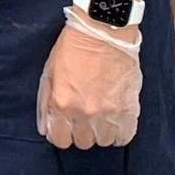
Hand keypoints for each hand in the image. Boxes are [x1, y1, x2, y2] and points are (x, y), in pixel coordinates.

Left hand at [37, 13, 142, 148]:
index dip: (61, 134)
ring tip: (100, 116)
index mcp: (62, 103)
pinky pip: (125, 136)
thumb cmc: (73, 48)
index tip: (64, 127)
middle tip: (82, 116)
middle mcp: (85, 112)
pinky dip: (119, 132)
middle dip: (80, 131)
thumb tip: (45, 129)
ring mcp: (109, 112)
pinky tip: (115, 121)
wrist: (103, 32)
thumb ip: (45, 104)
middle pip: (82, 142)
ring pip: (103, 141)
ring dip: (100, 131)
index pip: (60, 140)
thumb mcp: (48, 73)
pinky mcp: (129, 108)